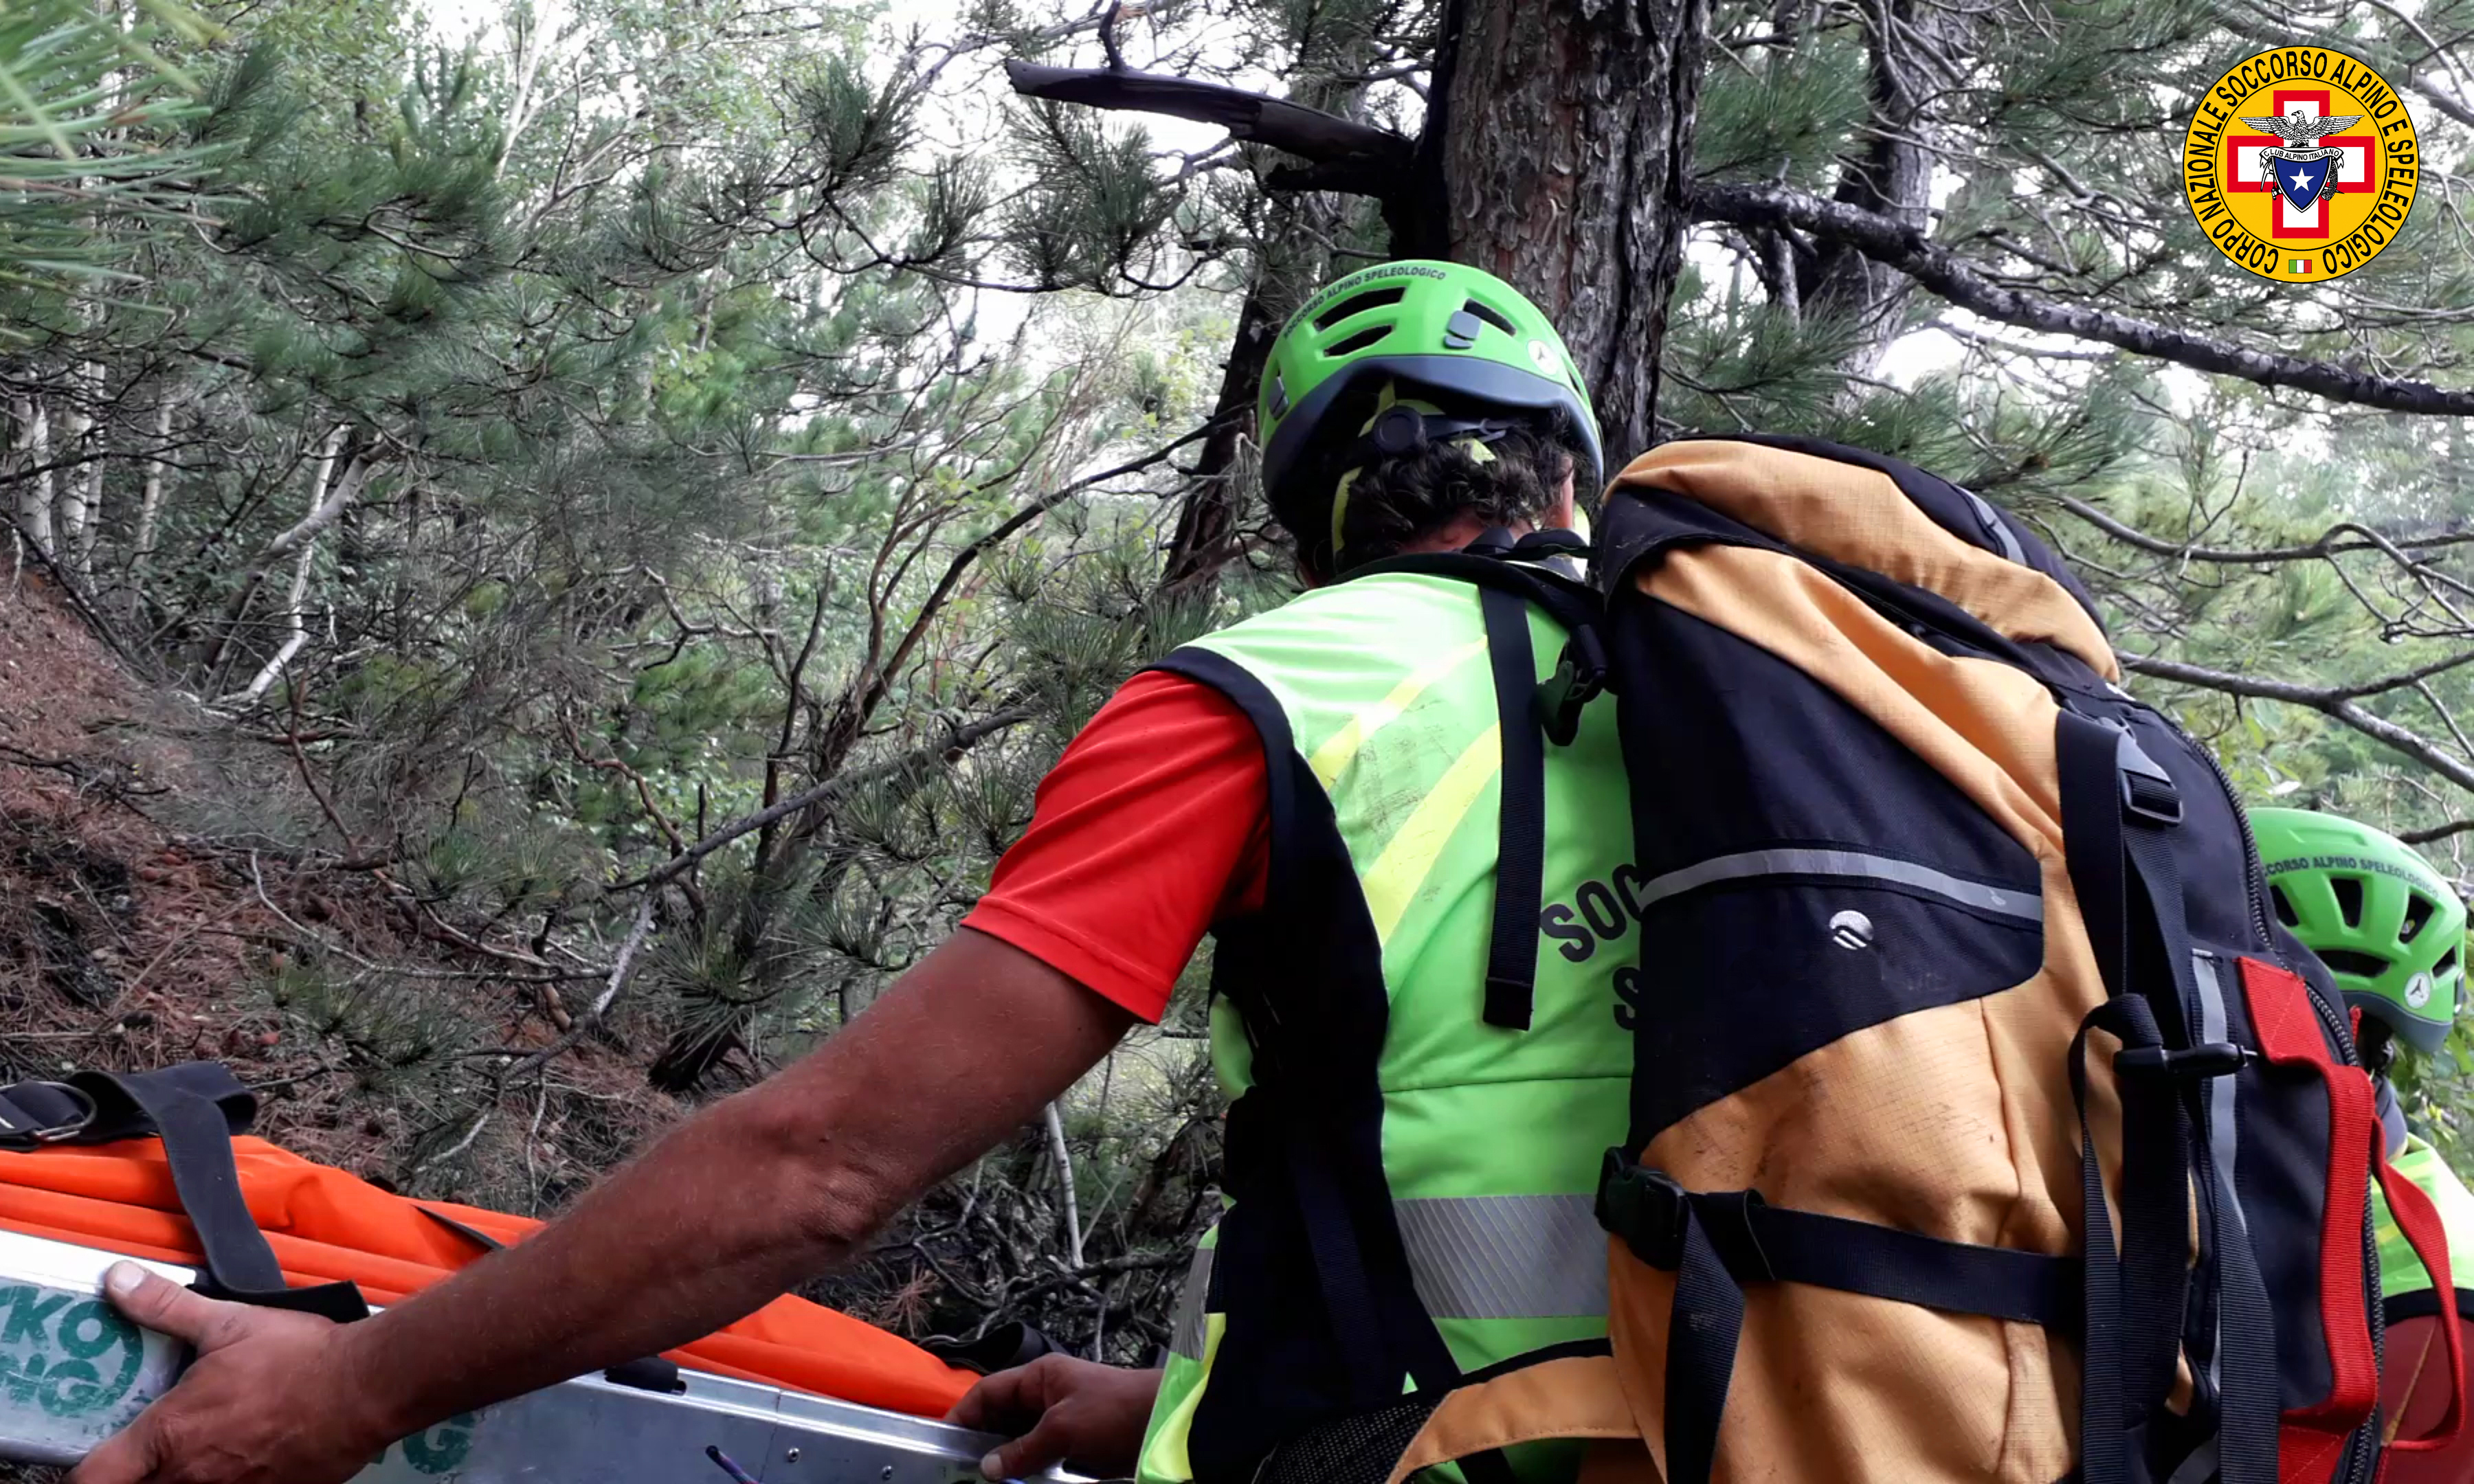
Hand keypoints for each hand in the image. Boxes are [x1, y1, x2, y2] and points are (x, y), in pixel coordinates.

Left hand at [67, 1264, 390, 1483]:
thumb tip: (118, 1279)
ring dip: (181, 1475)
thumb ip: (166, 1307)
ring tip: (203, 1449)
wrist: (366, 1388)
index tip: (93, 1458)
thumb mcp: (228, 1323)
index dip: (83, 1475)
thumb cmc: (298, 1358)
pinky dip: (229, 1478)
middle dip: (138, 1474)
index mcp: (169, 1434)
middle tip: (152, 1449)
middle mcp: (190, 1476)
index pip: (94, 1478)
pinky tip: (246, 1454)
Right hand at [945, 1355, 1162, 1479]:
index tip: (941, 1441)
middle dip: (980, 1441)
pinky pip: (1040, 1455)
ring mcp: (1061, 1419)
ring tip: (979, 1480)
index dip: (964, 1414)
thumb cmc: (1114, 1411)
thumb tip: (985, 1470)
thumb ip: (1023, 1449)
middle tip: (957, 1469)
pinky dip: (1025, 1468)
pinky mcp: (1075, 1443)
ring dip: (1003, 1459)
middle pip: (1001, 1417)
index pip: (989, 1391)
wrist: (1164, 1424)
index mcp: (1041, 1377)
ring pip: (1019, 1439)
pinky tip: (1012, 1482)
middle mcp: (1047, 1394)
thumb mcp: (1064, 1428)